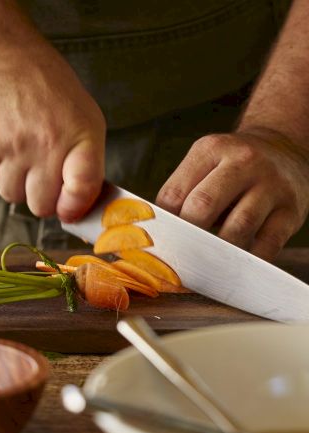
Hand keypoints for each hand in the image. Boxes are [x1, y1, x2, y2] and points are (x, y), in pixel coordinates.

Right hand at [0, 12, 104, 222]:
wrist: (11, 57)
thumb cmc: (53, 92)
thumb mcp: (88, 123)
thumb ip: (89, 166)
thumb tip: (79, 207)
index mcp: (79, 137)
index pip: (81, 190)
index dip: (75, 207)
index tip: (69, 209)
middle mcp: (46, 144)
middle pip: (41, 206)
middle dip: (43, 196)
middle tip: (44, 175)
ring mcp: (12, 146)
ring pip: (12, 195)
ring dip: (18, 183)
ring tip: (24, 155)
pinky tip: (6, 148)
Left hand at [156, 129, 308, 260]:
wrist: (283, 150)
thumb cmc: (234, 167)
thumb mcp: (206, 163)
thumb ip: (183, 191)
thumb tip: (157, 232)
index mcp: (211, 149)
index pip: (175, 193)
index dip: (162, 224)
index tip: (158, 245)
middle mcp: (243, 162)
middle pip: (203, 206)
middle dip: (186, 238)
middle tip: (178, 258)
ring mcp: (271, 185)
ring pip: (237, 227)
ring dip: (217, 253)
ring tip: (204, 265)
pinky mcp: (290, 211)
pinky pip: (267, 244)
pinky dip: (248, 260)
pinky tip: (236, 266)